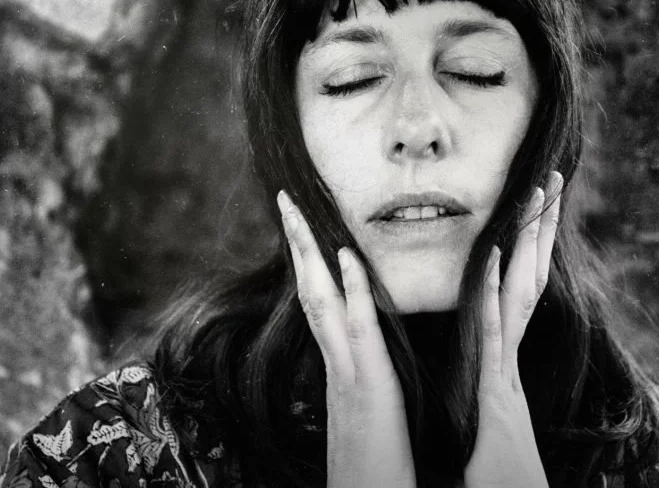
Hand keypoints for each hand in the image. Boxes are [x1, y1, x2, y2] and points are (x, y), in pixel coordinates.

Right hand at [278, 191, 416, 487]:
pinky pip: (358, 331)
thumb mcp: (363, 419)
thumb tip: (355, 367)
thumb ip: (358, 388)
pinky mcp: (369, 387)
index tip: (301, 226)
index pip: (318, 304)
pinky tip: (346, 257)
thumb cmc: (374, 472)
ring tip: (296, 210)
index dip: (309, 263)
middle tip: (284, 198)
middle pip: (309, 291)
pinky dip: (352, 291)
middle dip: (297, 243)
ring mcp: (348, 374)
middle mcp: (336, 366)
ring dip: (310, 253)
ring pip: (322, 302)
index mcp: (339, 370)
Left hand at [463, 172, 562, 487]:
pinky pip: (493, 333)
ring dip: (525, 246)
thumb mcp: (485, 419)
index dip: (527, 249)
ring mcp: (506, 374)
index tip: (533, 208)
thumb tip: (483, 371)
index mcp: (504, 365)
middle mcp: (510, 362)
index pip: (518, 293)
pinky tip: (494, 256)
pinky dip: (493, 293)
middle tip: (549, 182)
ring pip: (517, 296)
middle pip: (527, 282)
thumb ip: (487, 388)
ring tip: (532, 198)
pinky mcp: (495, 392)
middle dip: (539, 231)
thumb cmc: (492, 477)